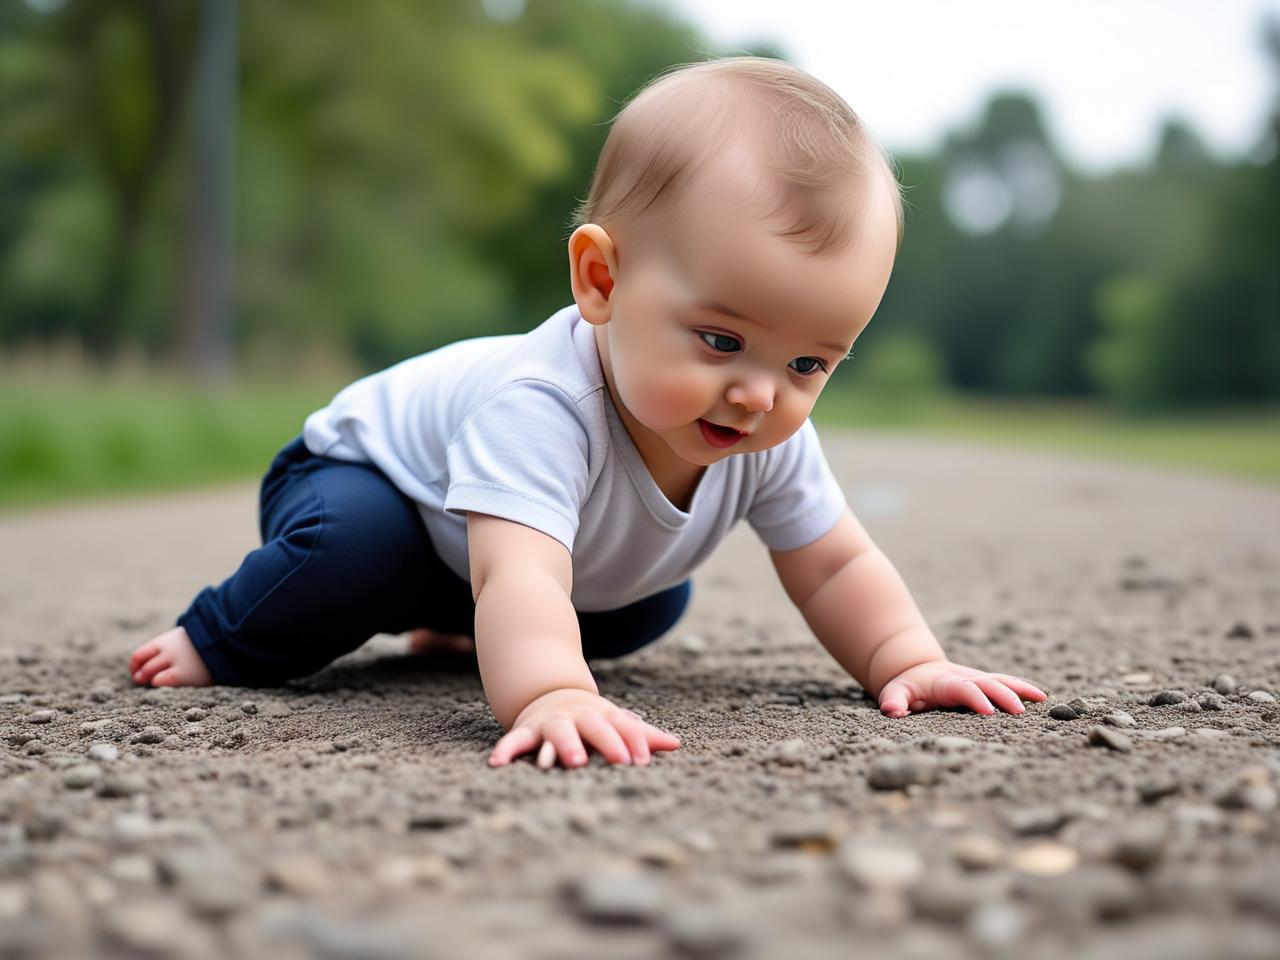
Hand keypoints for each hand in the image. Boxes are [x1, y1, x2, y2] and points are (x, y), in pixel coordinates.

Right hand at [488, 688, 680, 768]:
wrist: (551, 692)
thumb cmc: (592, 718)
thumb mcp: (616, 722)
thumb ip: (642, 735)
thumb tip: (677, 744)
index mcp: (603, 715)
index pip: (623, 727)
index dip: (633, 742)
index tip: (642, 762)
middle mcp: (578, 717)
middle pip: (594, 727)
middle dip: (606, 742)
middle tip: (619, 762)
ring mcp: (552, 722)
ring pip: (557, 732)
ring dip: (562, 746)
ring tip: (568, 763)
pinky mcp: (528, 730)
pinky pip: (515, 739)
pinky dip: (506, 749)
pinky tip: (497, 763)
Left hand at [878, 660, 1046, 717]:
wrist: (915, 667)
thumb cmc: (907, 686)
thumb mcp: (895, 691)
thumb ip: (893, 701)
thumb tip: (892, 711)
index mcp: (945, 683)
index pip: (962, 689)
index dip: (975, 698)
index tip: (989, 712)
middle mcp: (965, 677)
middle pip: (987, 683)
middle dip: (1003, 696)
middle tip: (1018, 712)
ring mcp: (977, 678)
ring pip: (1001, 680)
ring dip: (1019, 688)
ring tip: (1040, 699)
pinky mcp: (985, 682)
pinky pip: (1006, 682)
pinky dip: (1023, 687)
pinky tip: (1042, 697)